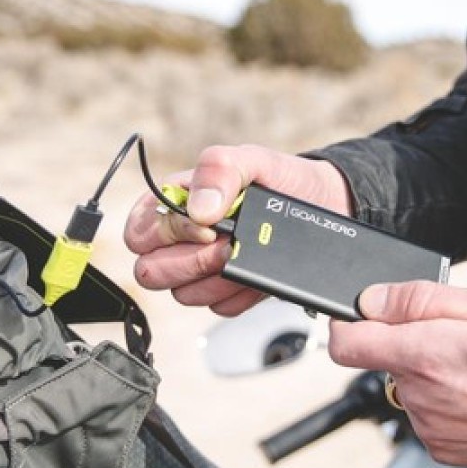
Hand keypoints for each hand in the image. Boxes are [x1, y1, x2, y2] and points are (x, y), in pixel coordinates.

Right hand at [124, 144, 351, 315]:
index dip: (171, 234)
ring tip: (245, 253)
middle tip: (228, 244)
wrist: (326, 205)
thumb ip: (220, 170)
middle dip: (193, 262)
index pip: (140, 232)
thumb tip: (198, 210)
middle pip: (151, 271)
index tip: (210, 226)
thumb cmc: (282, 179)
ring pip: (183, 295)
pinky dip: (240, 294)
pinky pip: (218, 308)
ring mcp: (202, 269)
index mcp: (176, 203)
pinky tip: (255, 273)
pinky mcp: (227, 293)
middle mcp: (182, 238)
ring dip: (218, 279)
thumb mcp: (254, 159)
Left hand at [329, 281, 466, 467]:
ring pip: (408, 387)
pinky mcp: (446, 451)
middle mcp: (420, 398)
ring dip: (431, 373)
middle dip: (410, 342)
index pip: (346, 344)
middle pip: (383, 361)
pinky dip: (446, 402)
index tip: (364, 315)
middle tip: (461, 337)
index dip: (349, 324)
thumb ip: (420, 300)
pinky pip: (428, 415)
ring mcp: (432, 429)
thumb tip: (372, 299)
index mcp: (424, 356)